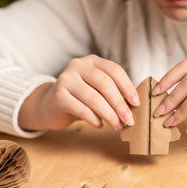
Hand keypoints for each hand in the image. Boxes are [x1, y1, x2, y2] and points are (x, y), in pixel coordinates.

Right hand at [18, 55, 139, 130]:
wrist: (50, 105)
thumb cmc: (81, 98)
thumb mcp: (98, 90)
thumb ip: (113, 93)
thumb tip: (134, 106)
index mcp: (92, 61)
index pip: (114, 70)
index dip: (127, 86)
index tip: (136, 103)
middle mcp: (78, 65)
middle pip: (105, 84)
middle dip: (119, 104)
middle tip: (129, 120)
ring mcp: (65, 79)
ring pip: (93, 97)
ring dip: (109, 114)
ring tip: (118, 126)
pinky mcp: (57, 95)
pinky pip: (80, 108)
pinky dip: (93, 118)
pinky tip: (100, 125)